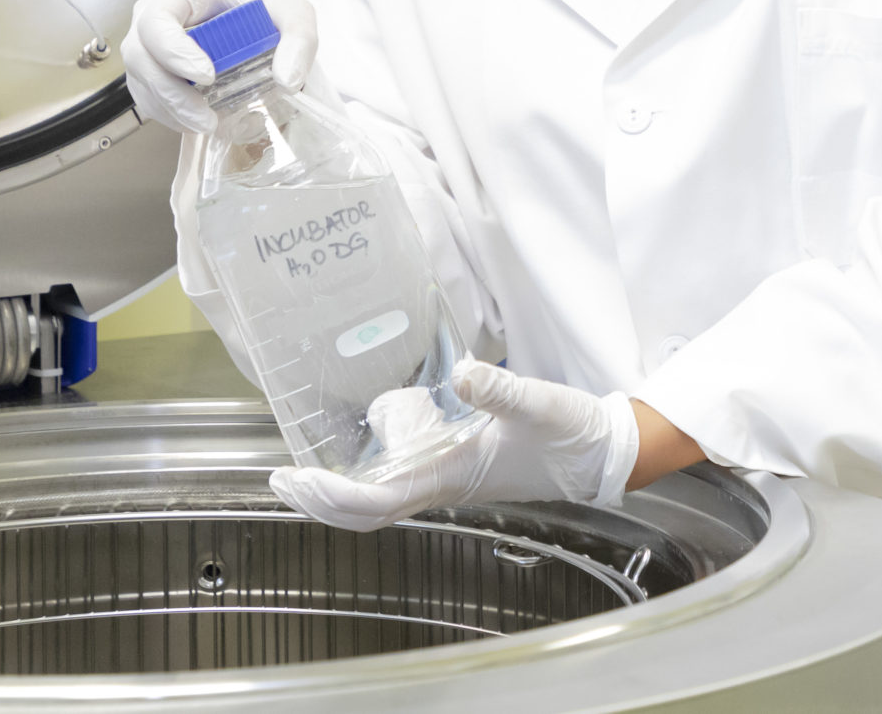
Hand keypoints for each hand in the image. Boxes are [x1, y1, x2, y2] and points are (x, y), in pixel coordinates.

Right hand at [120, 0, 318, 132]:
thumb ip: (299, 40)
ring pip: (142, 83)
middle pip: (141, 56)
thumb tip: (287, 79)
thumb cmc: (262, 20)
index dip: (174, 49)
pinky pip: (148, 100)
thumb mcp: (293, 18)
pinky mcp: (148, 76)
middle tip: (205, 118)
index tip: (207, 75)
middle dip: (171, 93)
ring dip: (173, 111)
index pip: (159, 17)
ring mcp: (146, 48)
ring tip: (209, 124)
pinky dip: (172, 117)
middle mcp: (154, 16)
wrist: (255, 37)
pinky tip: (199, 121)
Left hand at [269, 361, 641, 531]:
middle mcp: (441, 483)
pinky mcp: (456, 465)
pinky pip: (402, 472)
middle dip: (321, 499)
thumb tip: (461, 372)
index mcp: (451, 476)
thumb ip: (498, 389)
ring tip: (329, 450)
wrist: (599, 455)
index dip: (332, 496)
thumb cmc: (569, 436)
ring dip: (348, 477)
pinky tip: (381, 426)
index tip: (297, 481)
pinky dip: (377, 459)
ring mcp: (446, 477)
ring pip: (381, 489)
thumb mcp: (535, 404)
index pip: (377, 499)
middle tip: (282, 479)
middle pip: (366, 508)